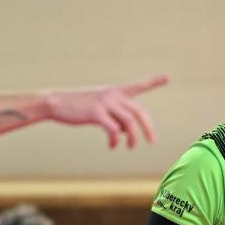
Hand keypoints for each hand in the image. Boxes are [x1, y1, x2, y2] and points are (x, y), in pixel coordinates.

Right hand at [46, 74, 168, 148]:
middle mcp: (112, 95)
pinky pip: (113, 129)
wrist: (55, 103)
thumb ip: (115, 117)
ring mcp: (104, 103)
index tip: (169, 77)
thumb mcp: (100, 108)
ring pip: (129, 122)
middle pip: (139, 111)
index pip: (138, 85)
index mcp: (115, 91)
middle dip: (148, 128)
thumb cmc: (78, 107)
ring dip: (132, 137)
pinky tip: (111, 146)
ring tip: (130, 147)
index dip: (154, 81)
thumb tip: (126, 133)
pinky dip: (115, 140)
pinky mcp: (96, 113)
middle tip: (152, 142)